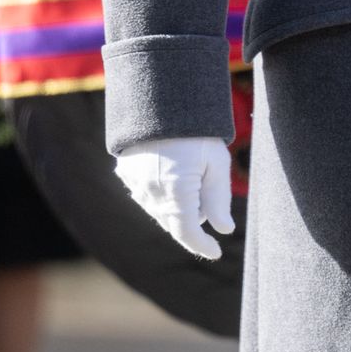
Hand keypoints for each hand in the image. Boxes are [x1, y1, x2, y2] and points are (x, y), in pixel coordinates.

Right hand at [114, 136, 234, 260]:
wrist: (160, 99)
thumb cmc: (196, 131)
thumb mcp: (216, 162)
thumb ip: (219, 199)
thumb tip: (224, 229)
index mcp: (176, 192)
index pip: (187, 233)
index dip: (201, 246)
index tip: (215, 252)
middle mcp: (151, 192)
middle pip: (174, 223)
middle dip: (193, 220)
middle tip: (207, 195)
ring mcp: (135, 183)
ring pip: (159, 211)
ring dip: (176, 207)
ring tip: (190, 176)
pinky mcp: (126, 173)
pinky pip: (146, 195)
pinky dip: (160, 195)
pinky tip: (171, 174)